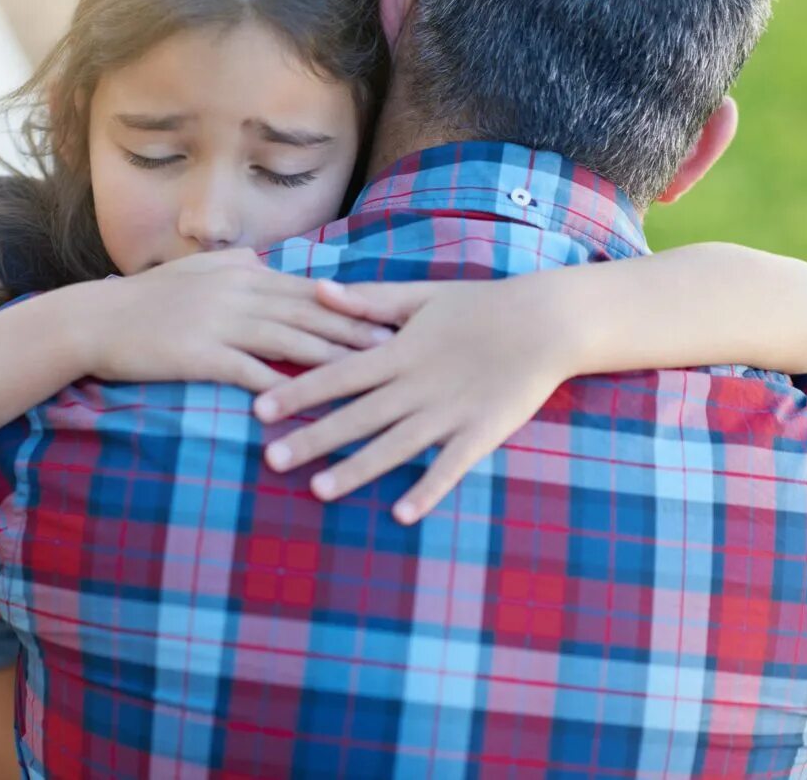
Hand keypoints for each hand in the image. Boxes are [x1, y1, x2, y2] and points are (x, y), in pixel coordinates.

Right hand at [79, 249, 392, 392]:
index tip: (391, 316)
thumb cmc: (146, 300)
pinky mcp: (200, 354)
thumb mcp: (197, 270)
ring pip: (289, 341)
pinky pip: (250, 373)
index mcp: (242, 274)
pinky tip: (309, 407)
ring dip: (333, 359)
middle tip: (401, 348)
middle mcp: (238, 292)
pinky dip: (282, 390)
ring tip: (370, 376)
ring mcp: (219, 323)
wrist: (95, 321)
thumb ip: (237, 266)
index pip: (309, 289)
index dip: (352, 304)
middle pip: (310, 312)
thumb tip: (268, 263)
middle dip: (358, 330)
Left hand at [252, 277, 573, 522]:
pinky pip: (450, 467)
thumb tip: (320, 290)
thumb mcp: (420, 296)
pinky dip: (428, 490)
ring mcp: (449, 412)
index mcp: (398, 352)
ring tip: (318, 491)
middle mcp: (416, 385)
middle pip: (356, 416)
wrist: (546, 320)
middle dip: (312, 439)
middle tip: (270, 460)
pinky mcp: (482, 433)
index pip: (337, 375)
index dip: (297, 393)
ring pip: (394, 446)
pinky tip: (401, 515)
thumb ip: (369, 300)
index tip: (260, 410)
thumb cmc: (479, 305)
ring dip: (356, 470)